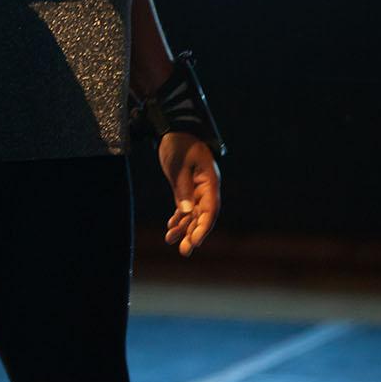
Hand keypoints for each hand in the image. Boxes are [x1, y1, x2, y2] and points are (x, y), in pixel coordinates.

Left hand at [159, 132, 221, 256]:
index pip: (210, 209)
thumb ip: (182, 188)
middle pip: (203, 215)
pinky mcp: (186, 189)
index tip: (195, 241)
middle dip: (194, 233)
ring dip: (184, 228)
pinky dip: (178, 218)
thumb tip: (186, 212)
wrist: (173, 130)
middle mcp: (206, 188)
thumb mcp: (178, 165)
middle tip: (184, 251)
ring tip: (170, 242)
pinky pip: (185, 207)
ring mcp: (197, 189)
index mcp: (210, 181)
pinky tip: (170, 228)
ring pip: (193, 214)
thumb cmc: (178, 144)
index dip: (203, 226)